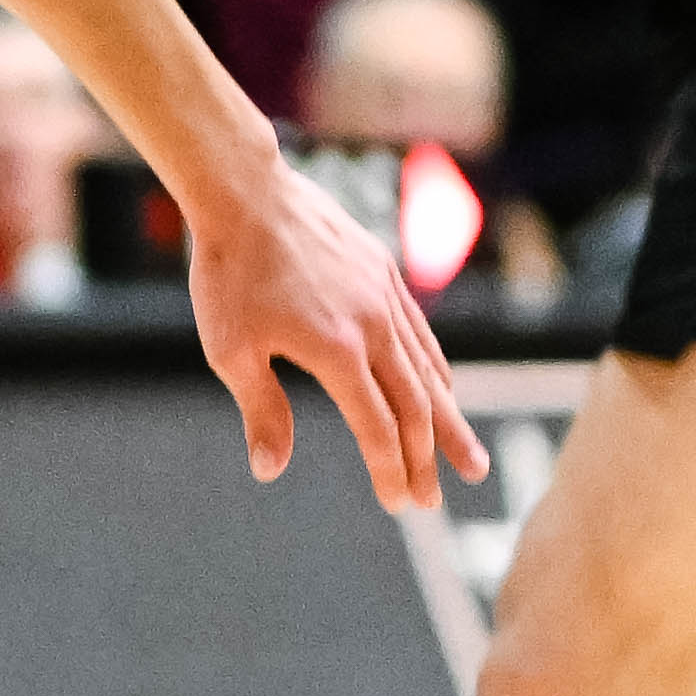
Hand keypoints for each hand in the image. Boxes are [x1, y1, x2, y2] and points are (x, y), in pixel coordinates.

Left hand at [182, 163, 481, 509]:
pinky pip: (418, 332)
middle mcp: (373, 326)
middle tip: (437, 502)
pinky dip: (435, 368)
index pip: (377, 426)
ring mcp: (383, 296)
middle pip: (415, 406)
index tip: (399, 504)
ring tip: (467, 458)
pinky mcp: (382, 272)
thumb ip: (261, 410)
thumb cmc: (228, 275)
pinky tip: (443, 387)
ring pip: (427, 369)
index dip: (390, 470)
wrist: (245, 192)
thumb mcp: (231, 350)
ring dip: (447, 419)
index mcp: (338, 351)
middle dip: (428, 458)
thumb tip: (270, 470)